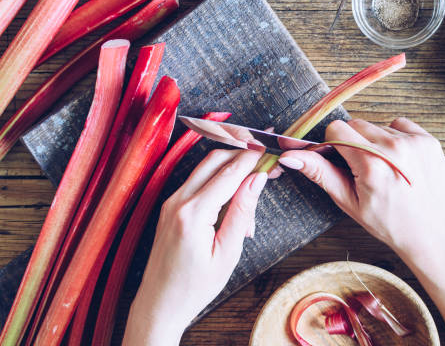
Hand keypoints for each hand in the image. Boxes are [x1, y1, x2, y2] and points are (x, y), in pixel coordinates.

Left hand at [123, 149, 266, 345]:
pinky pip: (199, 183)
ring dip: (232, 171)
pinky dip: (219, 183)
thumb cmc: (194, 287)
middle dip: (243, 156)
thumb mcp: (227, 253)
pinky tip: (233, 204)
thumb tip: (256, 179)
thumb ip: (242, 211)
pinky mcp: (171, 207)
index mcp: (193, 213)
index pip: (229, 172)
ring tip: (253, 191)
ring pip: (206, 169)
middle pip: (215, 160)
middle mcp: (178, 201)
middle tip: (266, 165)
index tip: (271, 152)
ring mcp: (171, 202)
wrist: (159, 305)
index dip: (253, 158)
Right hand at [277, 118, 444, 254]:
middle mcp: (395, 149)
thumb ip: (319, 172)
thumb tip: (289, 156)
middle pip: (356, 124)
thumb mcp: (348, 201)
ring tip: (385, 169)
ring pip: (377, 125)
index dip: (334, 145)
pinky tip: (399, 162)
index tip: (341, 162)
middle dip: (354, 143)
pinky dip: (395, 139)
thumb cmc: (386, 222)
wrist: (428, 232)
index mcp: (371, 165)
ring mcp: (415, 143)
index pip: (337, 129)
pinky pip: (400, 125)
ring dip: (375, 142)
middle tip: (362, 169)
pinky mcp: (429, 140)